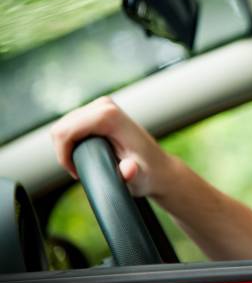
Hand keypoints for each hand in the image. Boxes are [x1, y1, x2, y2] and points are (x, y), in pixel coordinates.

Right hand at [51, 96, 174, 197]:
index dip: (64, 155)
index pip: (65, 131)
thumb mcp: (140, 178)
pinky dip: (71, 141)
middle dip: (64, 152)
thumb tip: (128, 169)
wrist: (158, 167)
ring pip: (62, 126)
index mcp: (111, 116)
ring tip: (86, 163)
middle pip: (61, 128)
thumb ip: (131, 174)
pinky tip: (86, 153)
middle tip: (82, 170)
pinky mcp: (98, 109)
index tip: (78, 173)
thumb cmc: (148, 173)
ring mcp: (102, 105)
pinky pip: (69, 125)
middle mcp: (105, 105)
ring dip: (67, 148)